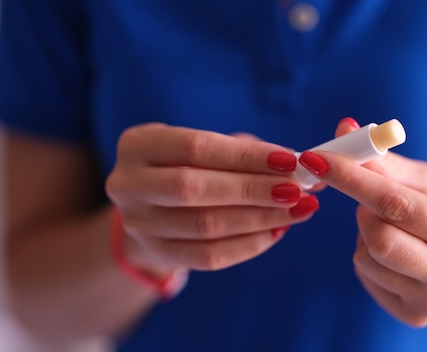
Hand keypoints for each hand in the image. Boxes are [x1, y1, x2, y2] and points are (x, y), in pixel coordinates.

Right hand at [106, 123, 318, 273]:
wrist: (150, 209)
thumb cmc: (186, 166)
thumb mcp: (202, 147)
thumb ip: (244, 152)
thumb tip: (295, 162)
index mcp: (138, 145)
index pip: (196, 148)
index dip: (245, 156)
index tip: (288, 160)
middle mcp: (129, 184)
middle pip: (195, 189)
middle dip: (253, 189)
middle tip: (296, 189)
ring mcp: (138, 224)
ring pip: (205, 226)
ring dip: (259, 218)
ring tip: (297, 209)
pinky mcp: (157, 254)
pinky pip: (209, 256)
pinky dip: (249, 244)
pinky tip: (277, 230)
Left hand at [297, 119, 426, 326]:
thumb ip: (385, 160)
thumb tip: (344, 128)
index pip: (396, 204)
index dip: (352, 178)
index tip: (317, 158)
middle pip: (378, 238)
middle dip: (362, 209)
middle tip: (370, 198)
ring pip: (366, 258)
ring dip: (364, 233)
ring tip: (391, 225)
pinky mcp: (413, 316)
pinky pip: (366, 276)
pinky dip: (366, 255)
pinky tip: (392, 249)